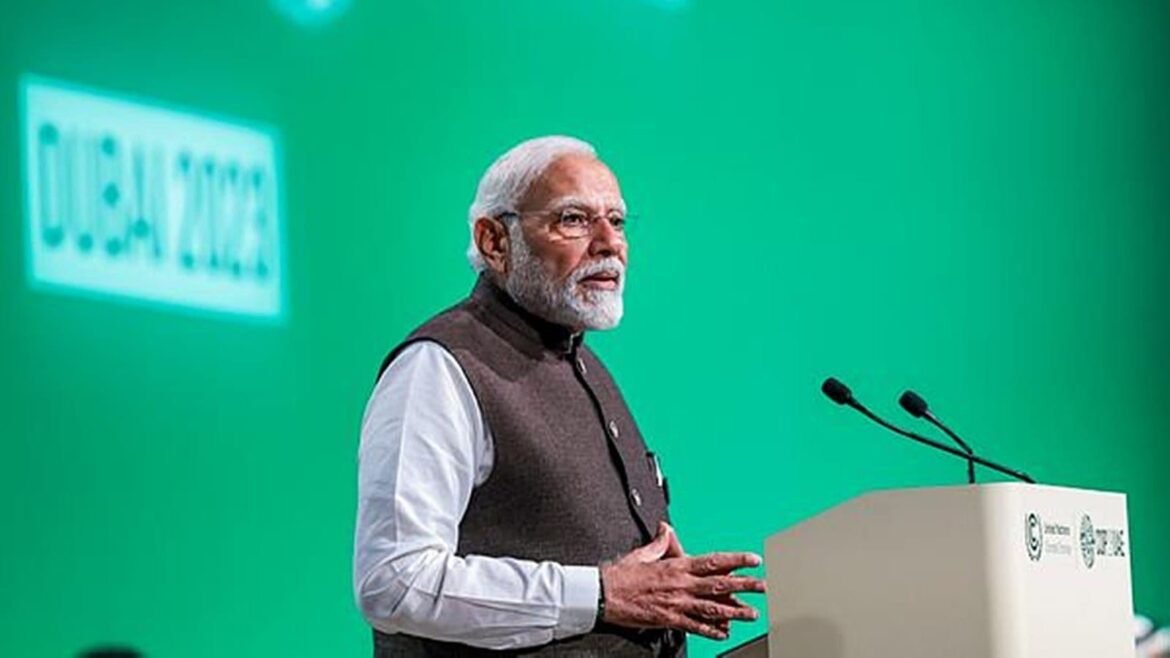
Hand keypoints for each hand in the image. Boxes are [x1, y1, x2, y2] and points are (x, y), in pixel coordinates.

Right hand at [600, 522, 765, 640]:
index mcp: (676, 566)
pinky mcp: (668, 619)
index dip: (736, 560)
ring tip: (752, 614)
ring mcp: (676, 603)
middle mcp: (680, 584)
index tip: (753, 559)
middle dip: (744, 585)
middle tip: (763, 587)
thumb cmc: (620, 575)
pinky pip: (695, 626)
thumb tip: (666, 530)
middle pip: (719, 584)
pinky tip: (724, 632)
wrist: (603, 593)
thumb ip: (659, 544)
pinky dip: (711, 629)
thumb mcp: (642, 553)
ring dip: (734, 611)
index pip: (713, 561)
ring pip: (712, 607)